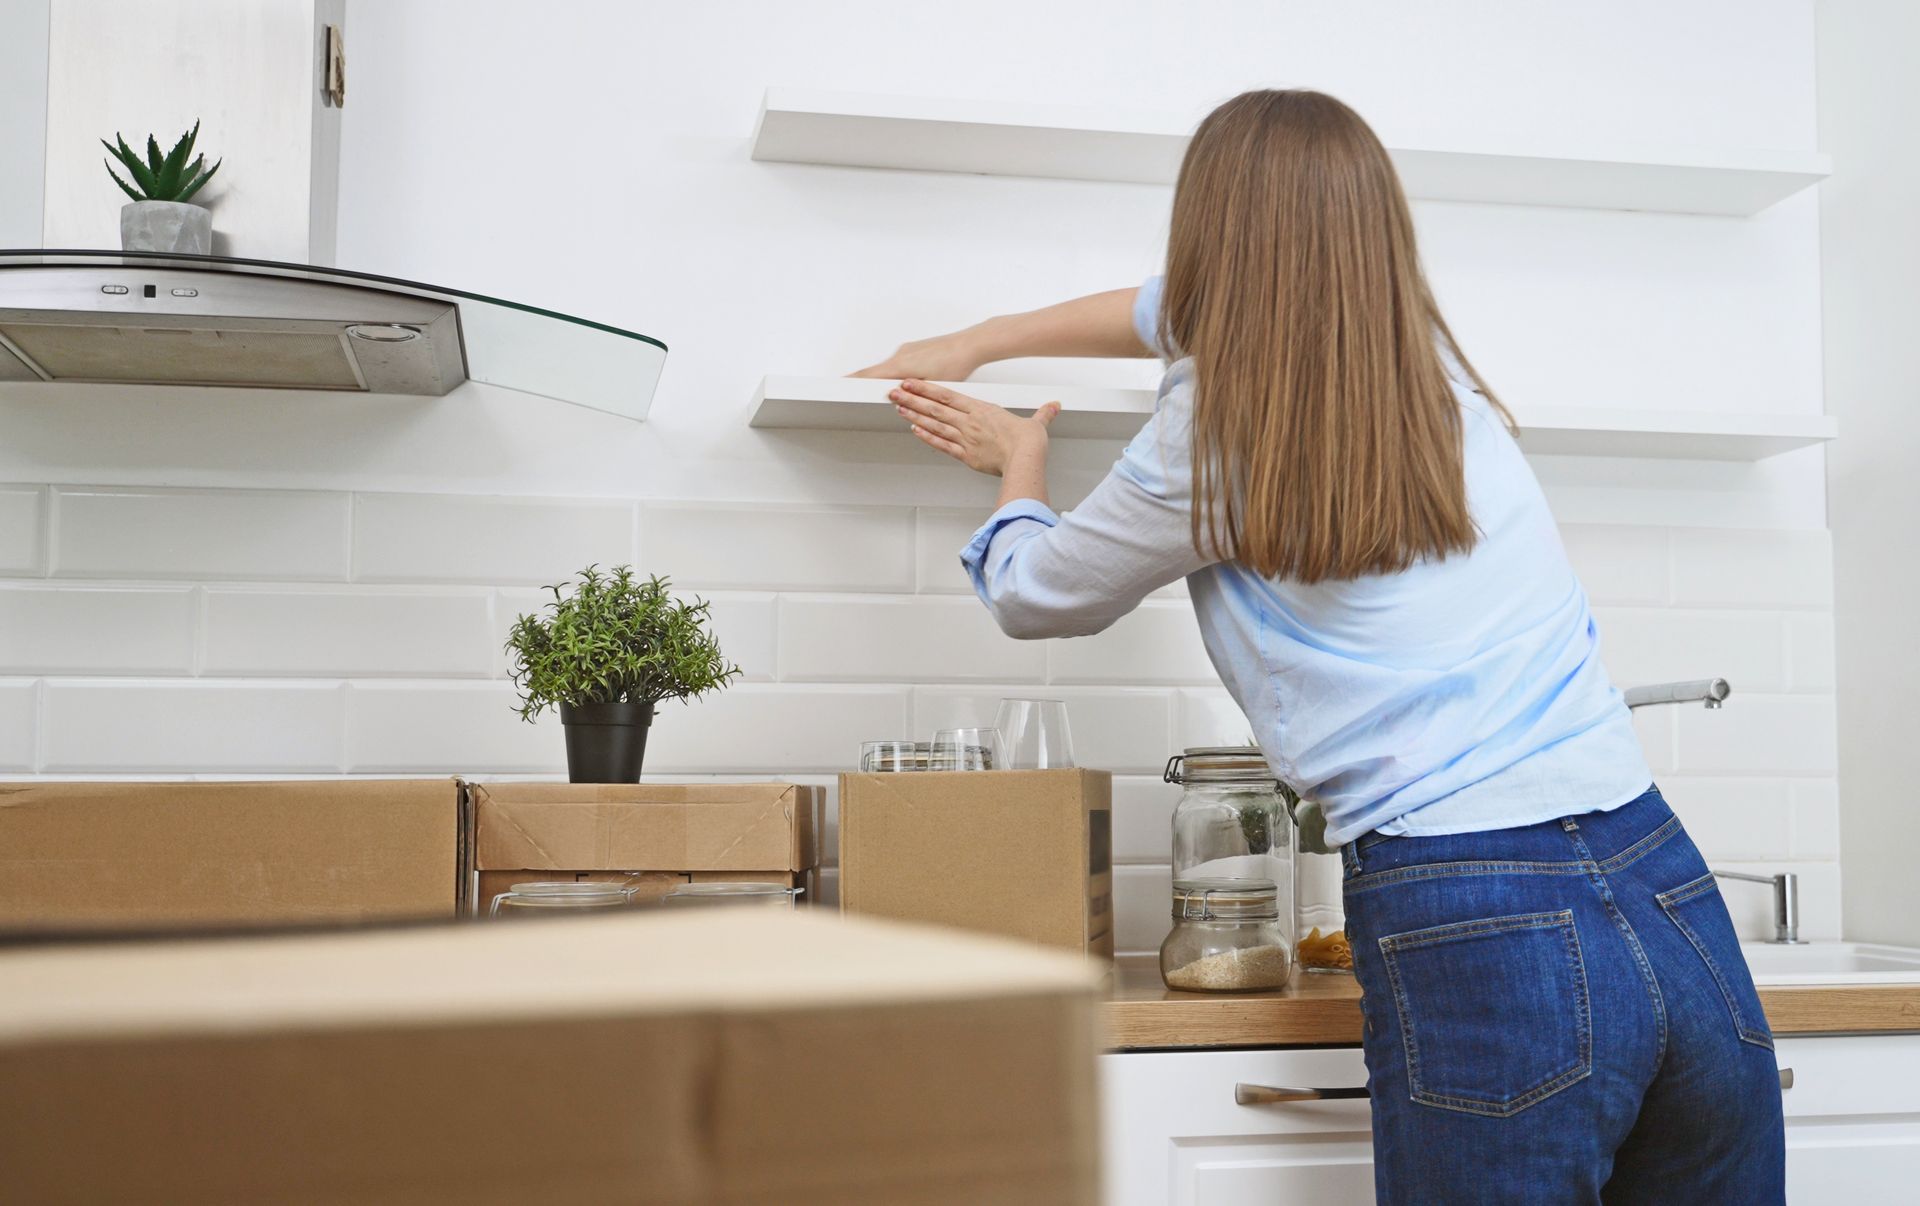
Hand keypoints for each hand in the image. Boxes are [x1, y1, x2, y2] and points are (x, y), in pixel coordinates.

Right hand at [851, 332, 983, 381]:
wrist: (970, 345)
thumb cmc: (955, 364)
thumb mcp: (929, 386)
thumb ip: (909, 393)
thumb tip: (894, 397)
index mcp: (900, 364)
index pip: (869, 374)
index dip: (852, 380)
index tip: (838, 384)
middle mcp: (900, 354)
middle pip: (876, 371)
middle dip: (869, 383)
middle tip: (858, 392)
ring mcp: (907, 350)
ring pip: (890, 368)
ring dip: (889, 379)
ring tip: (898, 391)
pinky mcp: (915, 349)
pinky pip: (900, 362)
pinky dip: (899, 372)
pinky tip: (912, 380)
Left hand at [890, 379, 1059, 475]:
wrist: (1026, 460)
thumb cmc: (1028, 443)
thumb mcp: (1036, 423)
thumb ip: (1042, 415)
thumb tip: (1053, 408)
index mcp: (982, 410)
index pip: (948, 395)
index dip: (927, 387)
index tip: (912, 382)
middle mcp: (970, 422)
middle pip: (935, 407)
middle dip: (913, 398)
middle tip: (894, 392)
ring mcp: (965, 438)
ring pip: (935, 424)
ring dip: (914, 415)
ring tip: (898, 407)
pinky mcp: (966, 455)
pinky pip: (942, 445)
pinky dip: (927, 438)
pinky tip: (914, 430)